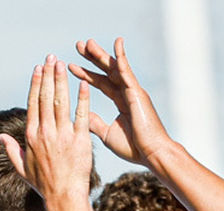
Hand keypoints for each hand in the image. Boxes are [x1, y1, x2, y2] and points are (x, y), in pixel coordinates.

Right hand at [2, 56, 94, 200]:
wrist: (64, 197)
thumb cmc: (44, 185)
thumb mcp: (22, 168)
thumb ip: (11, 150)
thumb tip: (0, 136)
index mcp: (31, 136)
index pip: (33, 103)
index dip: (36, 84)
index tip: (38, 69)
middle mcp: (45, 132)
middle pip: (46, 97)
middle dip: (48, 75)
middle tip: (51, 58)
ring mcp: (63, 135)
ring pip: (61, 102)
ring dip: (62, 80)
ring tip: (63, 64)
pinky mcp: (80, 141)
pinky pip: (81, 116)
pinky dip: (82, 99)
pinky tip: (83, 84)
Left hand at [70, 37, 176, 166]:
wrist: (151, 154)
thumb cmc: (134, 148)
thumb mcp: (107, 134)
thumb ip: (95, 123)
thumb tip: (82, 115)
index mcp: (121, 102)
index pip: (101, 83)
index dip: (86, 74)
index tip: (71, 65)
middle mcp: (127, 93)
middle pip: (106, 71)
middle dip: (92, 58)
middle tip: (78, 45)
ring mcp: (133, 91)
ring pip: (115, 68)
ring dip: (101, 54)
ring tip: (87, 43)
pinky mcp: (137, 93)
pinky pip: (128, 72)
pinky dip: (122, 57)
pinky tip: (117, 43)